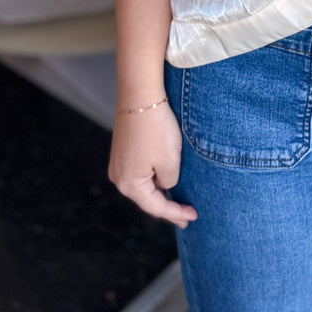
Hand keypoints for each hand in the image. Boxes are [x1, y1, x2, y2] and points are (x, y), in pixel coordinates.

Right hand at [108, 103, 197, 229]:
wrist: (140, 94)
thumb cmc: (157, 128)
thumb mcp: (170, 162)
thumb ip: (169, 182)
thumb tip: (165, 183)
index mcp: (128, 184)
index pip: (156, 207)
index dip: (176, 214)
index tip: (193, 217)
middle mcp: (118, 176)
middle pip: (147, 197)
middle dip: (167, 206)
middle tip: (186, 215)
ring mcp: (118, 162)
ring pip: (144, 183)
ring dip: (161, 191)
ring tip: (177, 200)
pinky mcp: (123, 149)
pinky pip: (140, 170)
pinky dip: (154, 176)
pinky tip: (165, 178)